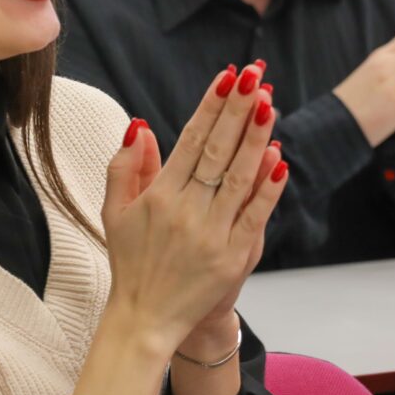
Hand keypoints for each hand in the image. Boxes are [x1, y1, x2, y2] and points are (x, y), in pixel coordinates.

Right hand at [101, 63, 289, 350]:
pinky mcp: (233, 257)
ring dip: (256, 138)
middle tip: (256, 75)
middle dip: (238, 110)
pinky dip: (268, 187)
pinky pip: (255, 215)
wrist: (146, 319)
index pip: (190, 140)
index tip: (227, 77)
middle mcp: (186, 211)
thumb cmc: (131, 261)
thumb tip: (140, 126)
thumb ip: (124, 167)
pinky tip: (280, 158)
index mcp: (159, 196)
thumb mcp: (114, 212)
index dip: (211, 107)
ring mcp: (212, 234)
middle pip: (217, 150)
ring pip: (239, 177)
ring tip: (270, 104)